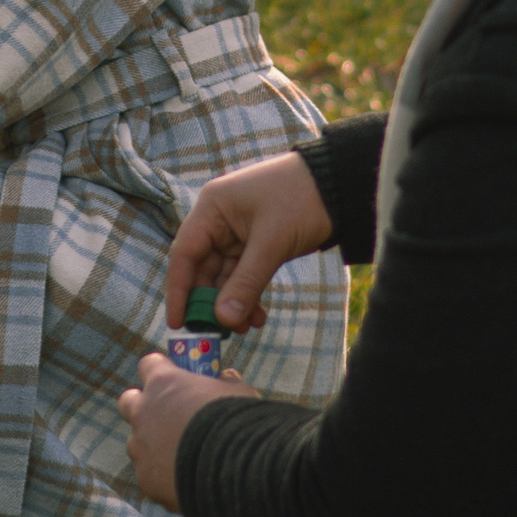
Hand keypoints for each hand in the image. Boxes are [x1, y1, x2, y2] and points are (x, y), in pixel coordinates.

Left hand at [119, 352, 257, 509]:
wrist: (234, 469)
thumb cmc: (237, 422)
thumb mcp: (238, 392)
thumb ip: (226, 383)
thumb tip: (227, 377)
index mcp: (163, 383)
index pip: (149, 365)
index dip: (161, 370)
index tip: (174, 377)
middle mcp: (144, 413)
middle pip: (128, 402)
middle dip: (142, 407)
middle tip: (166, 416)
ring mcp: (141, 447)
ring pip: (139, 443)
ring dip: (155, 446)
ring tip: (185, 456)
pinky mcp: (146, 478)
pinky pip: (151, 474)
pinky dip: (165, 476)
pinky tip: (189, 480)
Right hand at [167, 150, 334, 331]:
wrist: (338, 183)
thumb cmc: (300, 199)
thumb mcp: (272, 243)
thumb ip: (246, 283)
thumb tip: (224, 320)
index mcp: (212, 209)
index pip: (184, 254)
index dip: (179, 290)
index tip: (178, 323)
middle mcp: (218, 220)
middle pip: (202, 269)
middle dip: (211, 303)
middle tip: (221, 333)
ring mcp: (236, 233)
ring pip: (224, 277)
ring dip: (233, 303)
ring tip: (248, 327)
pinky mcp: (255, 244)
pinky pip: (243, 275)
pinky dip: (248, 296)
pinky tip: (258, 316)